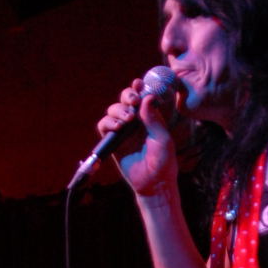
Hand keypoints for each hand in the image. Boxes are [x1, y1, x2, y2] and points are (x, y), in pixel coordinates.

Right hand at [97, 81, 179, 197]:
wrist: (154, 184)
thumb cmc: (163, 162)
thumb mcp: (162, 139)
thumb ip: (153, 119)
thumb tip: (147, 97)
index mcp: (149, 119)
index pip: (141, 98)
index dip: (138, 88)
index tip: (139, 83)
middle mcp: (136, 123)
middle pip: (125, 100)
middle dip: (127, 95)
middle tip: (133, 101)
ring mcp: (123, 132)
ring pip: (113, 110)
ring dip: (118, 110)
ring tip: (127, 120)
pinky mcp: (113, 143)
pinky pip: (104, 126)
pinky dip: (108, 123)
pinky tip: (117, 127)